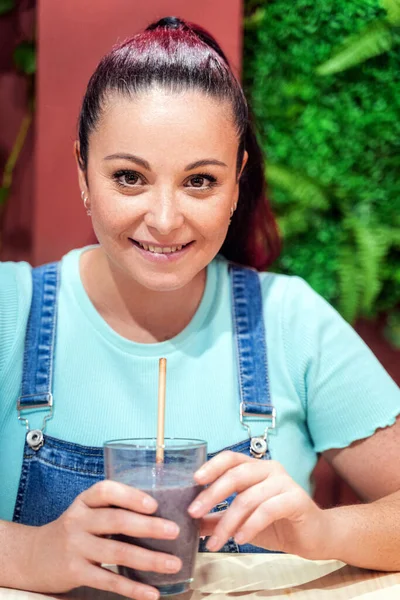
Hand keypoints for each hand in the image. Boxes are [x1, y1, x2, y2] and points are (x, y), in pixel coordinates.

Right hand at [25, 480, 181, 599]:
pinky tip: (152, 593)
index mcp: (84, 501)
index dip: (130, 496)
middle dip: (149, 527)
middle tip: (174, 531)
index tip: (154, 504)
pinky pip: (107, 581)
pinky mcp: (74, 572)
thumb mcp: (86, 512)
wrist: (33, 556)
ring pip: (116, 552)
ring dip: (148, 559)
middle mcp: (78, 521)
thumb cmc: (74, 530)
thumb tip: (161, 511)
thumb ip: (113, 509)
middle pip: (116, 521)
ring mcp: (75, 547)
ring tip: (173, 564)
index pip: (106, 491)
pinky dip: (132, 588)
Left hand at [188, 452, 330, 558]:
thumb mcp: (242, 522)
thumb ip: (218, 519)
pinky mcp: (296, 499)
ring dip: (228, 521)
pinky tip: (240, 540)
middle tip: (194, 513)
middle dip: (212, 495)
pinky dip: (250, 526)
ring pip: (248, 497)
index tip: (194, 480)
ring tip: (216, 542)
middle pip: (236, 475)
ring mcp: (285, 482)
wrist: (315, 537)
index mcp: (256, 468)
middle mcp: (270, 469)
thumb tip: (192, 523)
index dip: (211, 466)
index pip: (231, 458)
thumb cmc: (278, 525)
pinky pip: (267, 510)